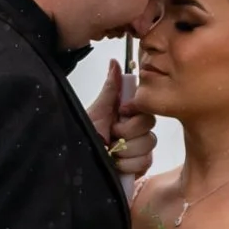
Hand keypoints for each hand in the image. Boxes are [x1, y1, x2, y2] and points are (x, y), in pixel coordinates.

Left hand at [89, 58, 155, 186]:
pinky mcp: (140, 166)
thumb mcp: (97, 111)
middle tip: (111, 136)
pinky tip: (116, 164)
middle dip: (127, 133)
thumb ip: (111, 89)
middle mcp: (136, 131)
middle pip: (150, 127)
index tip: (120, 114)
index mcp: (127, 115)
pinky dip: (127, 164)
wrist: (79, 163)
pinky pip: (145, 162)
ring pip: (148, 145)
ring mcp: (140, 150)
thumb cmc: (85, 136)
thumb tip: (114, 62)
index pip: (146, 108)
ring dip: (125, 150)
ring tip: (110, 152)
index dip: (134, 113)